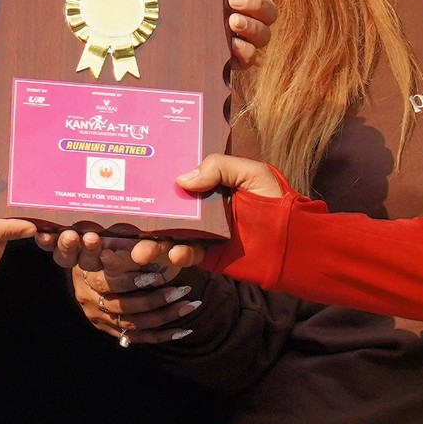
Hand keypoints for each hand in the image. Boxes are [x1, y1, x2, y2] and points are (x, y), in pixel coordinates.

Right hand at [70, 251, 202, 344]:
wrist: (88, 267)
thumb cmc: (104, 246)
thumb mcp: (110, 238)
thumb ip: (123, 241)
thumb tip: (145, 245)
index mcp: (86, 275)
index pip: (109, 282)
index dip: (133, 281)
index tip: (157, 276)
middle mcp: (89, 300)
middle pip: (124, 306)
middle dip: (155, 300)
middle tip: (182, 290)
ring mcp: (99, 318)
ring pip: (133, 324)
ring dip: (164, 316)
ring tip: (189, 305)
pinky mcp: (110, 330)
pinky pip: (137, 337)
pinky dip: (161, 335)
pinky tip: (182, 331)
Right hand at [80, 153, 289, 273]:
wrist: (296, 242)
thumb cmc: (277, 201)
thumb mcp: (251, 173)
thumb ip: (220, 168)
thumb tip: (183, 179)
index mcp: (209, 184)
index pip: (175, 180)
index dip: (153, 181)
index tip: (131, 182)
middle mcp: (200, 208)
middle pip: (164, 211)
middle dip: (143, 220)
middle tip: (126, 226)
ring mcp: (202, 232)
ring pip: (168, 236)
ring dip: (153, 243)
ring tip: (141, 252)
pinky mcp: (209, 254)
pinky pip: (187, 254)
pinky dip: (178, 255)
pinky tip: (175, 253)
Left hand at [171, 0, 273, 70]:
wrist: (143, 19)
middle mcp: (242, 17)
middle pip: (269, 12)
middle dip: (256, 4)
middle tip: (232, 0)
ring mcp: (238, 40)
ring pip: (264, 35)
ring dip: (254, 27)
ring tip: (232, 21)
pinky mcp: (230, 61)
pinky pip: (251, 59)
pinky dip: (247, 52)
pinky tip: (232, 45)